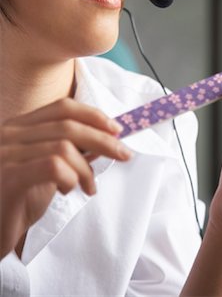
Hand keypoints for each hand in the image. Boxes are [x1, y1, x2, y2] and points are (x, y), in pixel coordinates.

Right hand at [0, 98, 131, 258]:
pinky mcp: (8, 177)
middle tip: (124, 154)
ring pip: (63, 146)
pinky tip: (68, 191)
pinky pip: (52, 167)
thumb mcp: (47, 168)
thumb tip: (106, 139)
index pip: (62, 107)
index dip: (93, 115)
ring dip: (87, 168)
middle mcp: (10, 134)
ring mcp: (6, 153)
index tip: (116, 129)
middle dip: (103, 139)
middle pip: (68, 125)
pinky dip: (71, 178)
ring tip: (90, 187)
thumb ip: (69, 150)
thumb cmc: (19, 199)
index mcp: (20, 126)